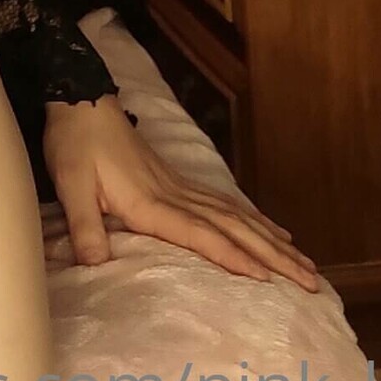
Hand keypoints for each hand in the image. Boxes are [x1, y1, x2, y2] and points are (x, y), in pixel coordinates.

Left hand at [43, 94, 320, 292]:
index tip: (268, 278)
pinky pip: (224, 204)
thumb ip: (82, 227)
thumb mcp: (68, 185)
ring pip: (235, 216)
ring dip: (272, 240)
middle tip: (312, 280)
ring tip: (305, 262)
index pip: (200, 234)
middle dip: (274, 255)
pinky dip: (252, 218)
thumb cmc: (74, 144)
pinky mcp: (177, 180)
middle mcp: (175, 194)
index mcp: (151, 202)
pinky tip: (270, 228)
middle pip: (233, 227)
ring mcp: (180, 185)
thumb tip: (93, 265)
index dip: (233, 256)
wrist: (81, 100)